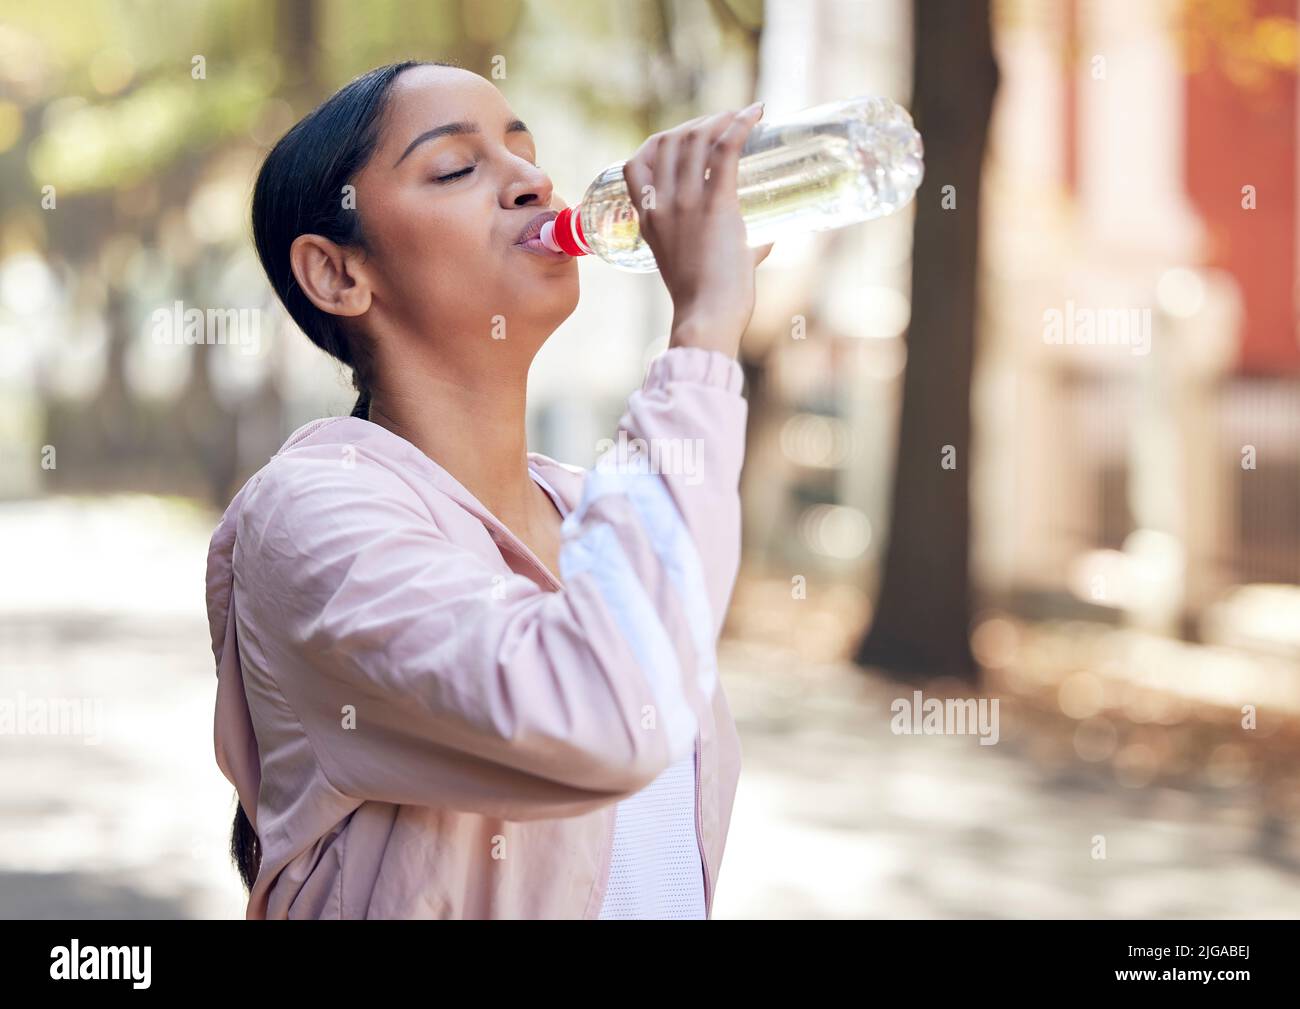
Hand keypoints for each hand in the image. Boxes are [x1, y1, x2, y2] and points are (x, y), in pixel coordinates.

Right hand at [622, 102, 774, 357]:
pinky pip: (725, 151)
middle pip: (670, 141)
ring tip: (739, 116)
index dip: (659, 140)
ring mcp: (686, 203)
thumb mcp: (699, 266)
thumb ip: (728, 247)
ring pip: (696, 140)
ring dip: (719, 120)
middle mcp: (662, 205)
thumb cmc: (707, 300)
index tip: (684, 136)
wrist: (708, 315)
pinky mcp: (716, 205)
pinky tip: (756, 113)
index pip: (636, 163)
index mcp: (648, 220)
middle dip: (696, 123)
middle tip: (723, 124)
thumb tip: (764, 239)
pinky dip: (741, 125)